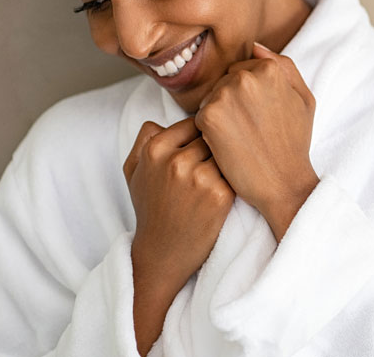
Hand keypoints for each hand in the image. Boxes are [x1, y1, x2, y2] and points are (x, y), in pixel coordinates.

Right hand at [123, 118, 235, 290]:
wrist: (163, 254)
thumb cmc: (151, 209)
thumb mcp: (134, 172)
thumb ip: (143, 141)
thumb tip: (160, 119)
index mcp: (155, 149)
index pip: (194, 122)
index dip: (205, 135)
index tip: (208, 149)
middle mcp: (175, 160)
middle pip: (214, 136)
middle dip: (220, 147)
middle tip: (221, 162)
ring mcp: (198, 177)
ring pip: (228, 152)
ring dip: (231, 160)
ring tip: (230, 173)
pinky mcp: (220, 195)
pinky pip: (237, 172)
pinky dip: (239, 177)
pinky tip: (234, 187)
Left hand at [194, 41, 319, 241]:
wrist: (283, 183)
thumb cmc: (295, 143)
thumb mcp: (304, 98)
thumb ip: (283, 66)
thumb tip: (255, 47)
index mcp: (270, 69)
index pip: (242, 70)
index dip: (248, 95)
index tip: (258, 116)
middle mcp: (246, 77)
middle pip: (224, 81)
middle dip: (231, 102)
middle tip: (249, 130)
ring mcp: (226, 95)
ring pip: (211, 97)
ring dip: (219, 115)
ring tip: (239, 138)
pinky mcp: (209, 116)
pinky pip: (200, 116)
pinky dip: (209, 131)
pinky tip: (227, 146)